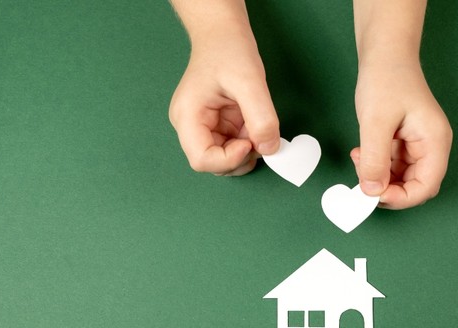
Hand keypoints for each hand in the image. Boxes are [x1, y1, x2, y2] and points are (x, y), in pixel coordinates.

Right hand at [168, 27, 279, 175]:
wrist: (222, 33)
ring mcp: (204, 128)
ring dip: (248, 151)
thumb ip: (261, 117)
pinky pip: (234, 146)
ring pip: (226, 159)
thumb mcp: (249, 81)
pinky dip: (250, 142)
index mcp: (187, 117)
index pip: (202, 160)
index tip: (250, 142)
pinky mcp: (217, 126)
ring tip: (256, 123)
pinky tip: (254, 122)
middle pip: (214, 165)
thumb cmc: (227, 49)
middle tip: (259, 134)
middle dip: (241, 157)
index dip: (230, 160)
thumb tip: (270, 148)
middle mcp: (191, 127)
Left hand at [351, 63, 451, 208]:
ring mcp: (418, 145)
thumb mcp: (376, 122)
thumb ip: (375, 160)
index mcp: (435, 141)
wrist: (384, 53)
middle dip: (388, 188)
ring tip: (360, 158)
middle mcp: (431, 146)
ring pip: (401, 178)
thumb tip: (371, 192)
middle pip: (415, 186)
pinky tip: (362, 153)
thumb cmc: (386, 78)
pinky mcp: (405, 142)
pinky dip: (376, 165)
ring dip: (379, 176)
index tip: (374, 195)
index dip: (401, 198)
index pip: (426, 187)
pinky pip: (392, 165)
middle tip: (362, 178)